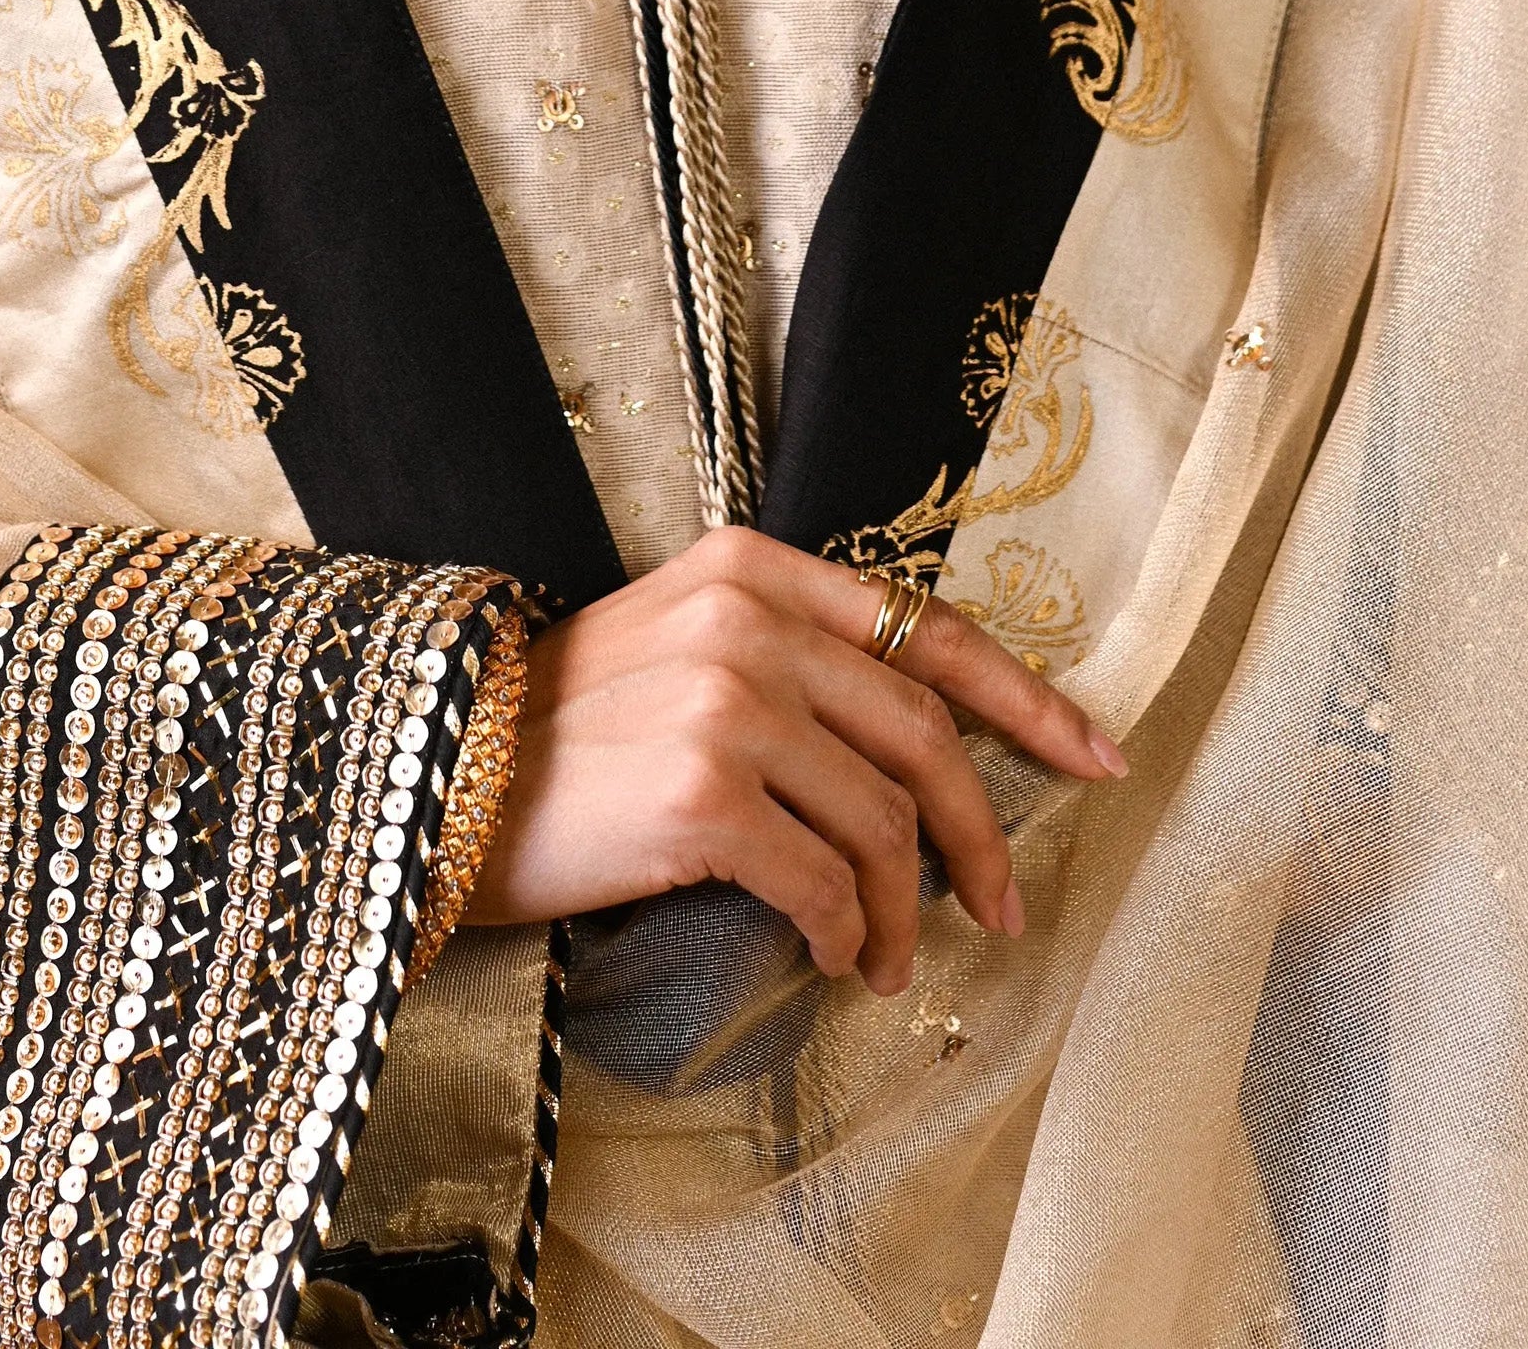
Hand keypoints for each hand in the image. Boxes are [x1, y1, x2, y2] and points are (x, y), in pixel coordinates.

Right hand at [465, 525, 1124, 994]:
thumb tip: (914, 750)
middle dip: (984, 835)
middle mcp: (746, 620)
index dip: (1028, 699)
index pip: (927, 628)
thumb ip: (784, 659)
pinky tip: (831, 956)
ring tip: (889, 960)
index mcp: (750, 567)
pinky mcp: (702, 795)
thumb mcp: (674, 647)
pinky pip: (825, 882)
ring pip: (884, 822)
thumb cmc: (559, 734)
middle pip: (925, 736)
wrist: (431, 783)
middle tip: (1002, 909)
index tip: (1096, 756)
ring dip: (906, 912)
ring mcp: (725, 704)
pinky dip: (846, 933)